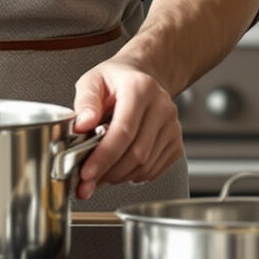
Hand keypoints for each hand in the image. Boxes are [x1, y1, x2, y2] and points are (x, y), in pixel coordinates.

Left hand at [71, 58, 182, 201]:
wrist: (141, 77)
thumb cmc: (116, 80)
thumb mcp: (93, 81)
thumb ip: (85, 101)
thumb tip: (82, 125)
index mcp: (140, 88)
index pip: (124, 131)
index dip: (104, 157)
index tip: (86, 173)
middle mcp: (162, 107)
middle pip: (137, 153)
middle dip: (108, 173)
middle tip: (88, 181)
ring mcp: (173, 126)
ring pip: (146, 165)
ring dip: (119, 177)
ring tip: (100, 173)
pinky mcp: (176, 142)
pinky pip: (154, 170)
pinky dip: (134, 176)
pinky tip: (120, 168)